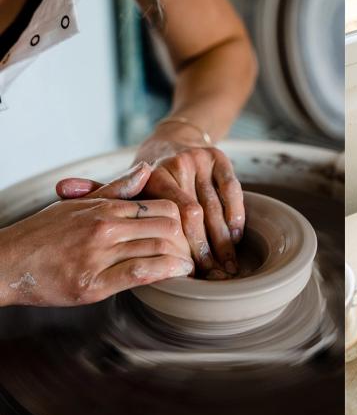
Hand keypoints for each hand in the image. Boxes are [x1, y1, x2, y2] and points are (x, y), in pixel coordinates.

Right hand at [0, 163, 192, 306]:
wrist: (5, 262)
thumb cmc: (42, 234)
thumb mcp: (79, 204)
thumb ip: (117, 189)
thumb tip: (146, 168)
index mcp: (104, 208)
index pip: (163, 206)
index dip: (182, 219)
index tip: (188, 230)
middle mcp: (104, 228)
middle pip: (168, 227)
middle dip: (187, 240)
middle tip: (194, 249)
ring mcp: (99, 256)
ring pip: (159, 249)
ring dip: (182, 258)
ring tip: (190, 264)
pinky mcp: (94, 284)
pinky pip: (141, 273)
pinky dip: (166, 272)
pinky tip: (176, 274)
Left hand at [58, 133, 244, 279]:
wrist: (175, 139)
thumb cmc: (148, 175)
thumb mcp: (125, 184)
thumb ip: (98, 192)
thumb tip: (61, 189)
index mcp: (154, 172)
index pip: (174, 215)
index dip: (182, 245)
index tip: (185, 269)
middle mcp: (179, 162)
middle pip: (198, 214)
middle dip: (206, 248)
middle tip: (210, 275)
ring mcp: (202, 159)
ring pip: (217, 206)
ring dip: (224, 240)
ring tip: (227, 268)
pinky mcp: (221, 158)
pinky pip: (233, 192)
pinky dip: (236, 217)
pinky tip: (236, 238)